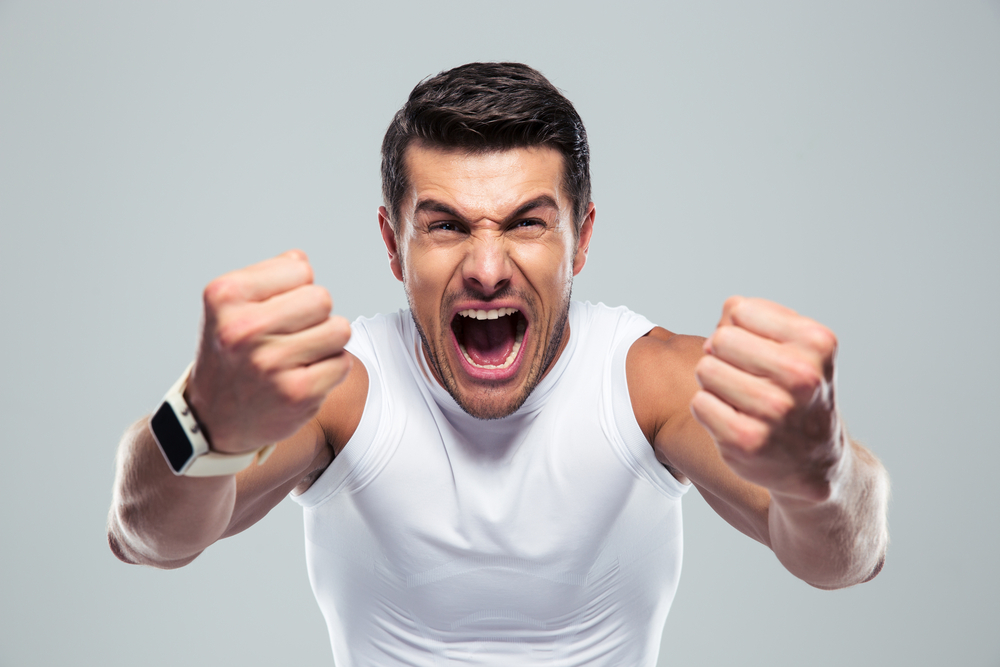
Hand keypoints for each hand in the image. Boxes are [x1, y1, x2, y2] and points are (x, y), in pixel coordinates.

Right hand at [184, 250, 351, 454]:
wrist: (213, 419)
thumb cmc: (231, 353)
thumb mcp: (231, 305)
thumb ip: (270, 274)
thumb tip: (302, 261)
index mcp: (226, 295)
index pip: (301, 268)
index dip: (295, 289)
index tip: (274, 311)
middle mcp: (244, 328)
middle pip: (323, 298)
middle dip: (314, 315)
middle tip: (289, 336)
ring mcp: (270, 363)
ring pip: (340, 329)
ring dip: (327, 342)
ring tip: (297, 356)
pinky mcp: (297, 393)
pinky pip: (343, 362)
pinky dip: (330, 369)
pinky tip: (302, 377)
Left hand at [690, 296, 844, 502]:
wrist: (815, 459)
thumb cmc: (796, 391)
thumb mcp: (797, 345)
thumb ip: (758, 316)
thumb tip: (730, 309)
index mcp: (816, 342)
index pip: (740, 310)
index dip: (740, 329)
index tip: (757, 351)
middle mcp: (801, 376)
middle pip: (720, 339)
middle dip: (722, 354)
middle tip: (744, 376)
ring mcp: (774, 411)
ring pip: (705, 369)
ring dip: (714, 382)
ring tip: (739, 397)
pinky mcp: (747, 441)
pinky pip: (700, 403)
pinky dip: (709, 409)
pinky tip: (733, 419)